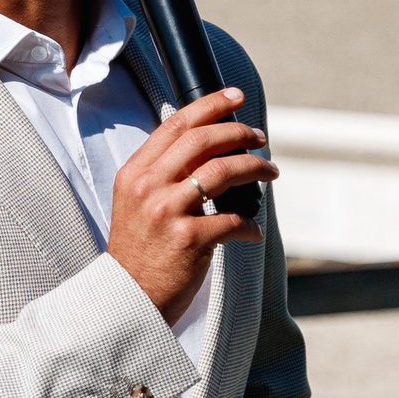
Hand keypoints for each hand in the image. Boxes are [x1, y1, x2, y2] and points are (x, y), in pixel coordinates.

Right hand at [109, 87, 275, 323]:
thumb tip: (207, 147)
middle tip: (259, 138)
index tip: (235, 97)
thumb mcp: (136, 203)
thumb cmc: (140, 252)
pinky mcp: (189, 239)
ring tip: (270, 172)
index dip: (209, 105)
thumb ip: (162, 174)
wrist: (128, 300)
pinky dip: (250, 223)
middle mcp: (148, 187)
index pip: (175, 125)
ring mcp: (167, 212)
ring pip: (223, 171)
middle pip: (202, 141)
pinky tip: (253, 230)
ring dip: (255, 168)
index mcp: (135, 173)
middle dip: (239, 133)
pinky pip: (233, 219)